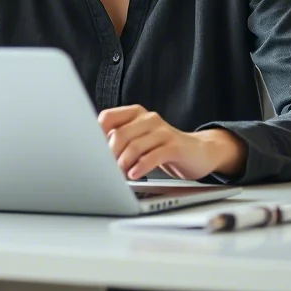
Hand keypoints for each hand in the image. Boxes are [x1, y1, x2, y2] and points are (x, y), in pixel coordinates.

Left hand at [97, 105, 244, 180]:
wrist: (198, 153)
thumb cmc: (162, 148)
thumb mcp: (139, 140)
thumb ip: (119, 140)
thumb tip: (92, 152)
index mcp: (135, 114)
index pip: (107, 117)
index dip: (96, 135)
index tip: (92, 152)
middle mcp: (148, 118)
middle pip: (119, 134)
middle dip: (109, 155)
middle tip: (106, 171)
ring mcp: (163, 131)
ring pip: (135, 146)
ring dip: (123, 163)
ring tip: (120, 176)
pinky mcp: (175, 146)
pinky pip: (154, 155)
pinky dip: (141, 167)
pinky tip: (135, 175)